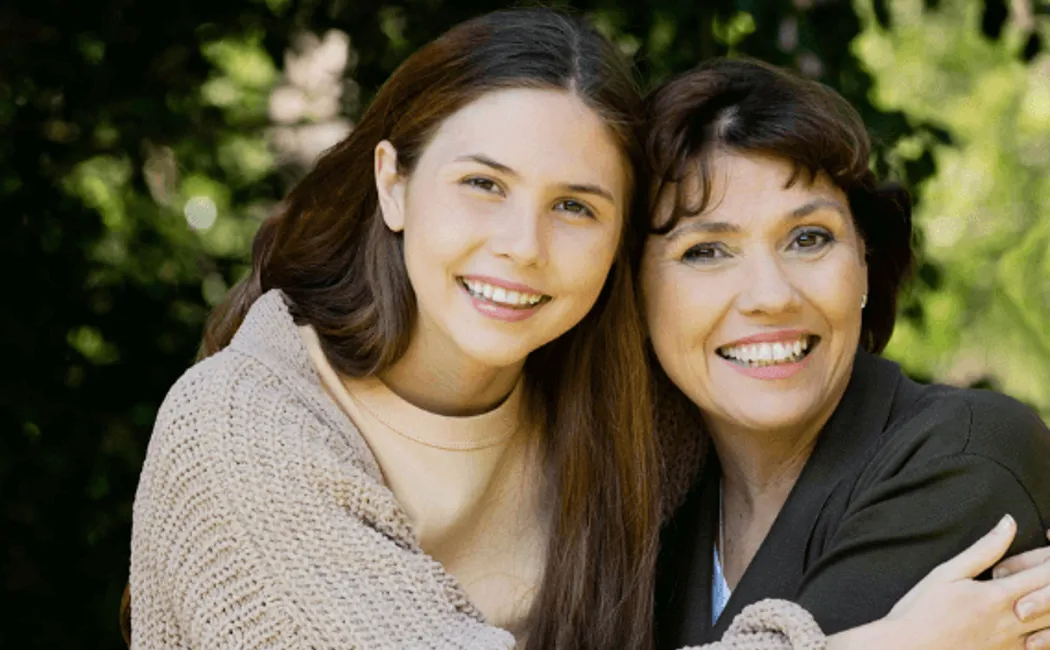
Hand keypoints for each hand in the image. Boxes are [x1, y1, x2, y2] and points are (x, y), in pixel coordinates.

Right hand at [884, 516, 1049, 649]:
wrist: (908, 649)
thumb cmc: (922, 611)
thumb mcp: (948, 573)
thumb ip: (984, 549)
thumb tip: (1008, 524)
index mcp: (999, 595)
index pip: (1045, 572)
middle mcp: (1013, 621)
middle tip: (1046, 567)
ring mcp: (1014, 644)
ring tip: (1040, 590)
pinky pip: (1041, 647)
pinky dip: (1045, 632)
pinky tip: (1036, 622)